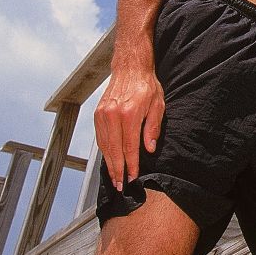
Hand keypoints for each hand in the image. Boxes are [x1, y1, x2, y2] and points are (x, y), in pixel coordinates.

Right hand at [93, 67, 164, 191]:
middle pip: (114, 150)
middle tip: (120, 185)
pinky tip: (109, 160)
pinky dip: (104, 151)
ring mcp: (102, 114)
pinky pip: (100, 138)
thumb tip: (149, 149)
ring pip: (104, 146)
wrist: (130, 68)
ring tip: (114, 177)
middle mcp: (112, 115)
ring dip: (109, 163)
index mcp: (129, 114)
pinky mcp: (97, 114)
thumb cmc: (146, 86)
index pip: (129, 146)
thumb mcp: (157, 105)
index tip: (132, 177)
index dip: (131, 164)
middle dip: (117, 170)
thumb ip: (152, 128)